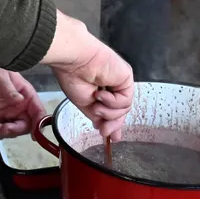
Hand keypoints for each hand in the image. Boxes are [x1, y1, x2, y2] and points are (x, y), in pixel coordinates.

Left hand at [0, 67, 45, 140]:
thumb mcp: (2, 77)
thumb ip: (10, 90)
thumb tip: (20, 100)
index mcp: (27, 97)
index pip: (38, 112)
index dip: (39, 123)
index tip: (35, 133)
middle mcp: (21, 109)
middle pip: (25, 126)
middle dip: (15, 130)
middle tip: (3, 128)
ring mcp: (8, 116)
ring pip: (11, 132)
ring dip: (1, 133)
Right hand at [40, 12, 134, 138]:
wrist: (74, 61)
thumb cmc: (72, 77)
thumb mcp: (84, 105)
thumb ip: (97, 117)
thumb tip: (105, 131)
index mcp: (102, 91)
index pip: (113, 111)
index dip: (113, 124)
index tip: (111, 137)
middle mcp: (113, 86)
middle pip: (121, 112)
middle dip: (112, 123)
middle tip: (103, 130)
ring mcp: (120, 82)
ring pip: (123, 109)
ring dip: (108, 111)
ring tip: (96, 103)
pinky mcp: (126, 77)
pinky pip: (125, 100)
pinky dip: (112, 101)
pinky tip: (101, 94)